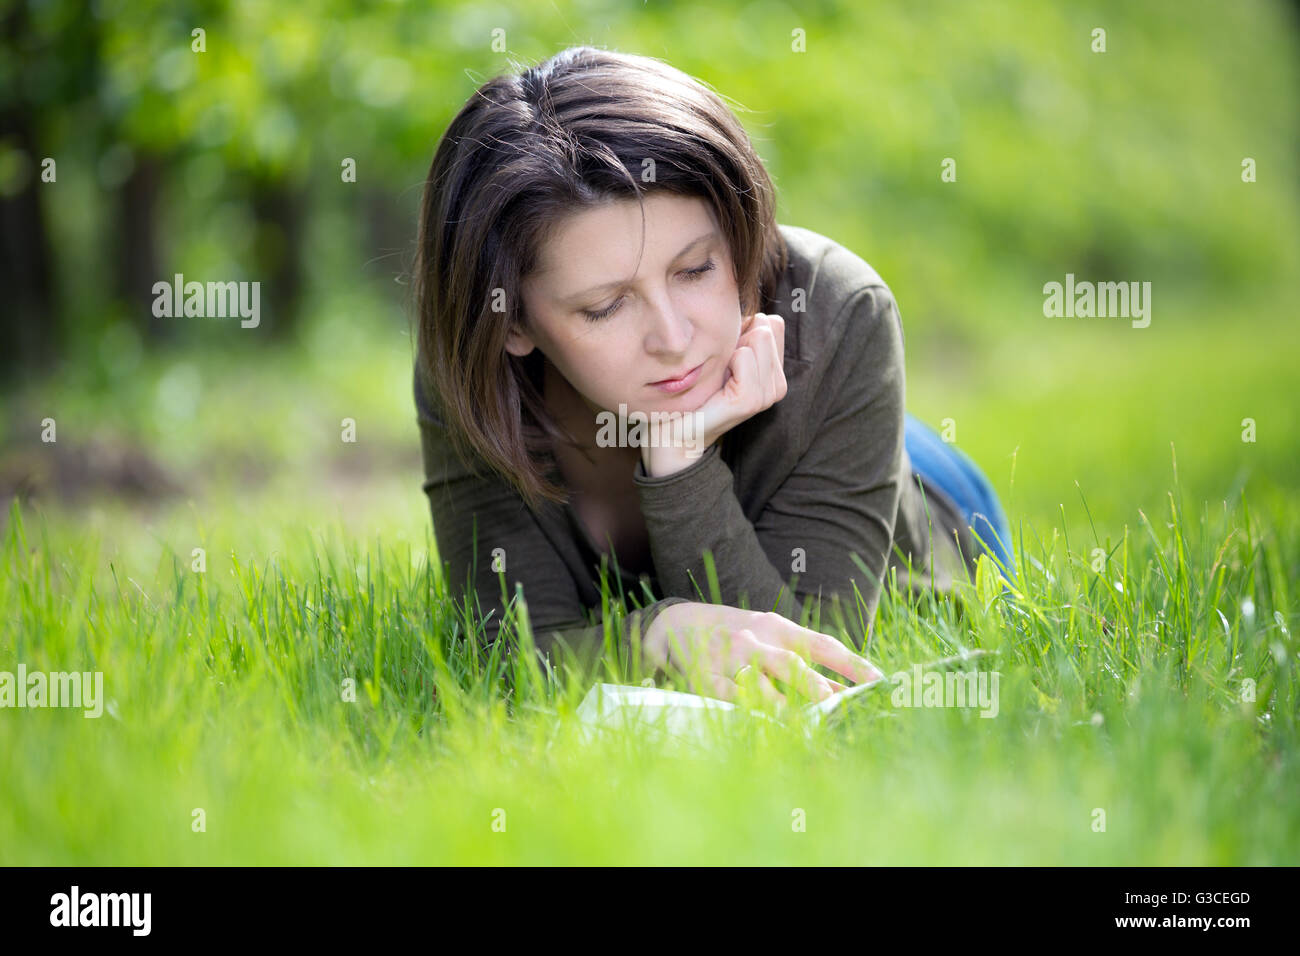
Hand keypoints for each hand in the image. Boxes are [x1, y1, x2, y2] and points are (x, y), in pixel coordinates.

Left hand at [640, 312, 787, 476]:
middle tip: (720, 368)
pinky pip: (743, 355)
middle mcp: (778, 385)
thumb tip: (753, 311)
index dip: (745, 330)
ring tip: (717, 377)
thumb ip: (745, 333)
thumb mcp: (726, 356)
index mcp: (776, 373)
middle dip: (738, 338)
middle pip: (768, 327)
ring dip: (730, 350)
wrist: (676, 430)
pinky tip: (715, 384)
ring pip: (758, 337)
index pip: (774, 324)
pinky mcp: (750, 400)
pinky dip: (725, 361)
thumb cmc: (697, 389)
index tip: (726, 355)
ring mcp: (767, 395)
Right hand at [641, 601, 882, 706]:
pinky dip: (743, 711)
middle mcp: (757, 640)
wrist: (678, 623)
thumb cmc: (740, 635)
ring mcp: (730, 658)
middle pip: (789, 662)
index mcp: (780, 628)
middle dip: (811, 683)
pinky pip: (726, 696)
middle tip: (830, 701)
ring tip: (796, 724)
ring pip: (758, 683)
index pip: (823, 644)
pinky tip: (757, 726)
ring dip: (779, 706)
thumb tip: (843, 692)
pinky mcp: (706, 677)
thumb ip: (803, 658)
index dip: (851, 663)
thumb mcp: (771, 636)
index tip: (879, 681)